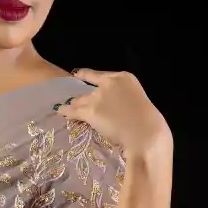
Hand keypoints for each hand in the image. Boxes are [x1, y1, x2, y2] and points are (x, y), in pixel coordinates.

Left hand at [55, 69, 172, 163]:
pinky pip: (73, 111)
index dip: (88, 76)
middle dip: (83, 96)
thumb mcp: (137, 100)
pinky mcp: (89, 111)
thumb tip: (115, 107)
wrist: (144, 133)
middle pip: (89, 89)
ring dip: (74, 105)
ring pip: (80, 100)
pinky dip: (66, 111)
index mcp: (124, 78)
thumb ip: (124, 98)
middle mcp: (109, 83)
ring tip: (65, 107)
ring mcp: (98, 96)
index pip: (101, 76)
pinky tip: (60, 111)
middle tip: (75, 100)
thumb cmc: (147, 121)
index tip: (78, 74)